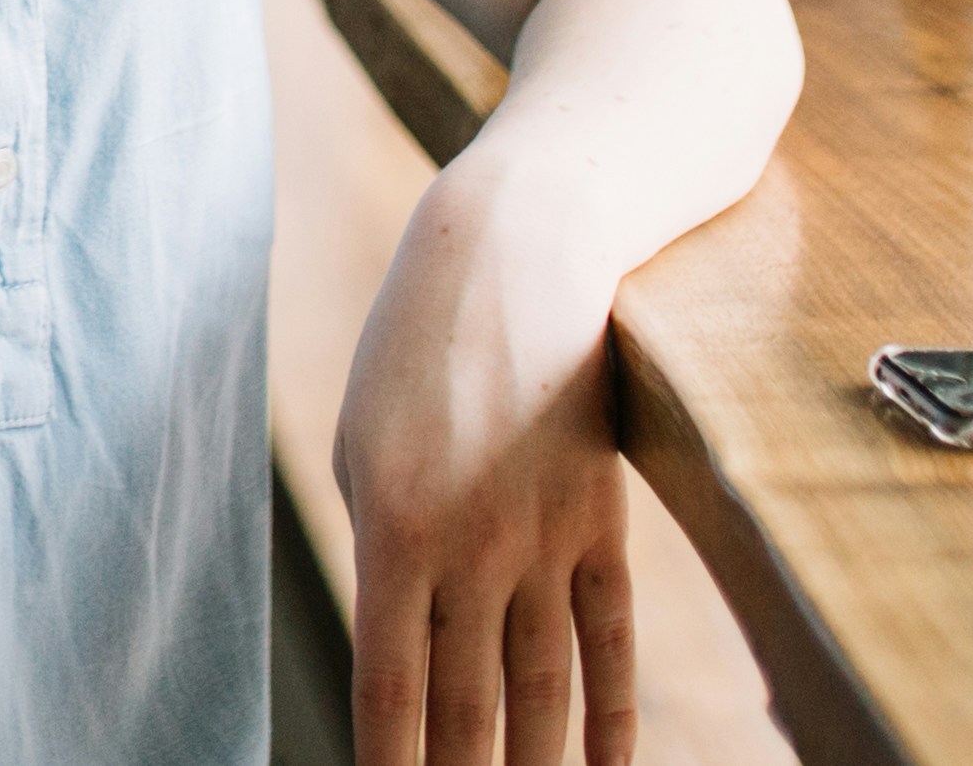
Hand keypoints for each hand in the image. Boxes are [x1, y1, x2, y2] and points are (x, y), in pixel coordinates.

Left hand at [332, 155, 638, 765]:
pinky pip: (608, 641)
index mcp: (390, 529)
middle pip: (468, 711)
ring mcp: (544, 541)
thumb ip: (380, 547)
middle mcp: (471, 549)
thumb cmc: (413, 348)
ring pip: (542, 694)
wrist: (517, 255)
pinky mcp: (601, 523)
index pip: (390, 691)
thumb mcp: (361, 442)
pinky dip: (611, 718)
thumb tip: (396, 643)